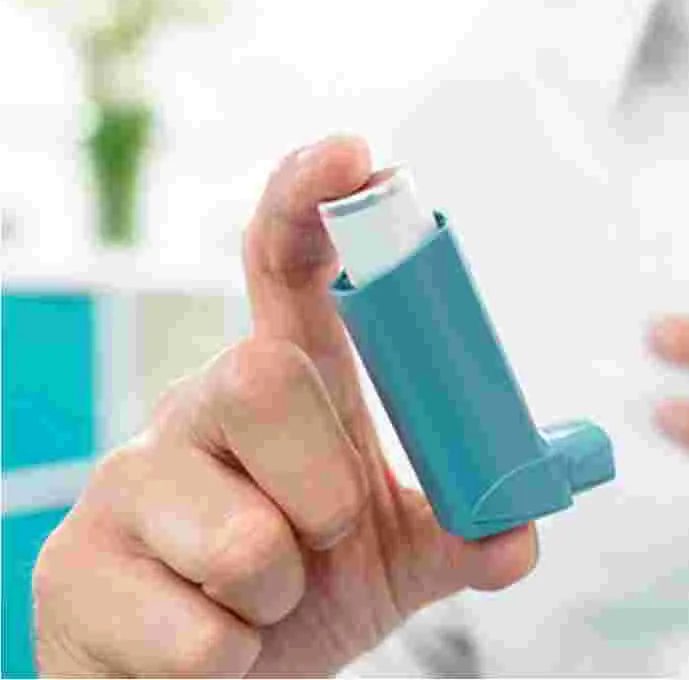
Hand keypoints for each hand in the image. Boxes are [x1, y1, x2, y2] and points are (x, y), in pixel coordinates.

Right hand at [33, 136, 536, 675]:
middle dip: (325, 487)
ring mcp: (125, 482)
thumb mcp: (394, 561)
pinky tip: (210, 651)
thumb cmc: (297, 598)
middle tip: (326, 538)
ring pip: (242, 538)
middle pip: (262, 377)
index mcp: (282, 390)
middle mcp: (197, 409)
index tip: (354, 157)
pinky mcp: (71, 569)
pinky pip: (197, 636)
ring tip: (258, 605)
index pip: (284, 269)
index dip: (311, 204)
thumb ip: (460, 533)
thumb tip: (520, 527)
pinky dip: (233, 663)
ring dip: (281, 597)